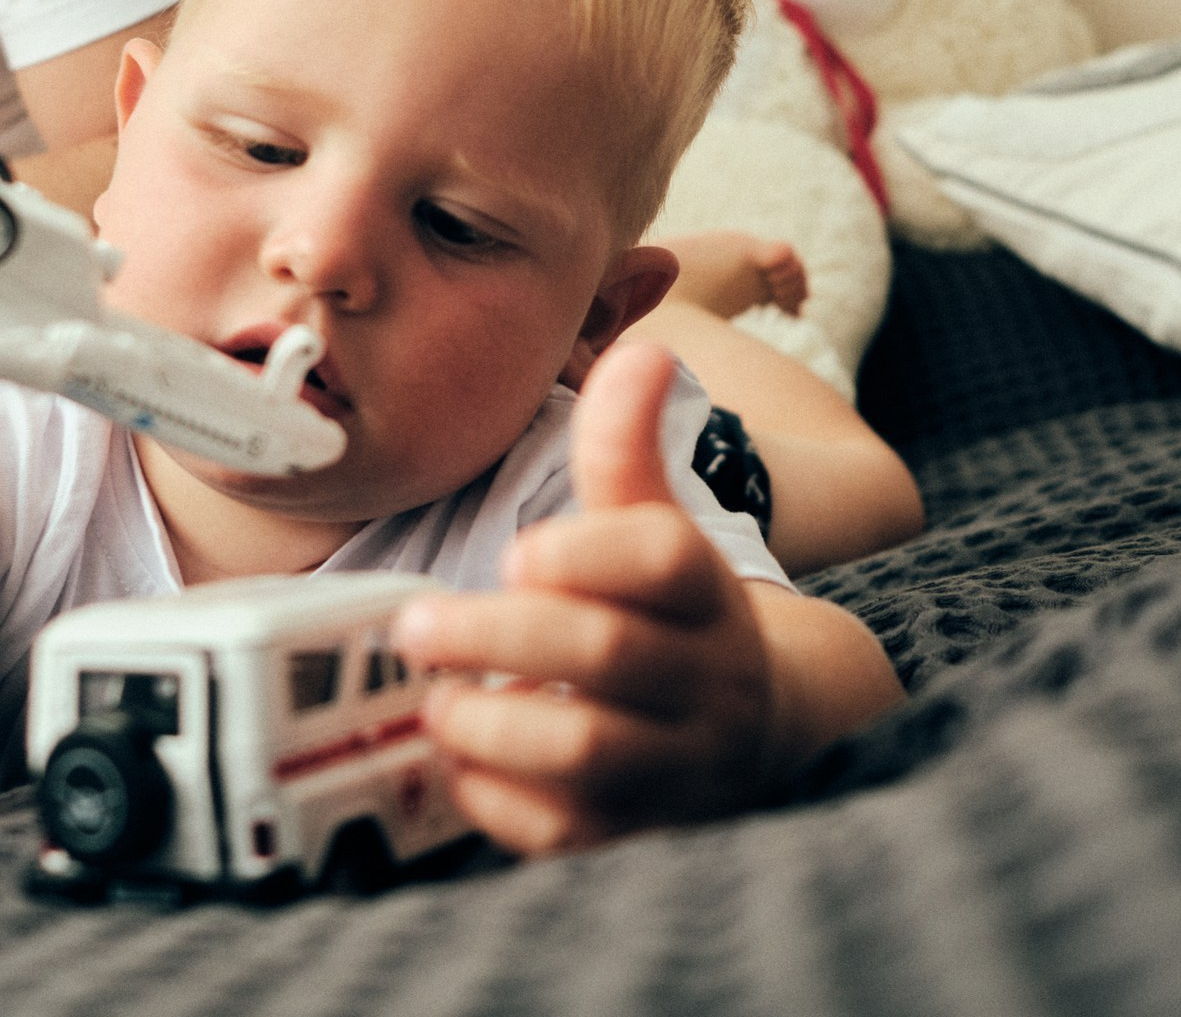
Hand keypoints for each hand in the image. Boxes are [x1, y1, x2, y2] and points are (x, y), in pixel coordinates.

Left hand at [393, 342, 774, 852]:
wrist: (764, 729)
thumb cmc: (676, 614)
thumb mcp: (658, 528)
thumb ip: (628, 447)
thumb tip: (638, 348)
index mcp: (704, 588)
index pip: (661, 559)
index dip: (585, 554)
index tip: (517, 554)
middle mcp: (702, 674)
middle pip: (608, 653)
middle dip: (499, 636)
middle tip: (416, 624)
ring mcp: (678, 761)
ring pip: (589, 749)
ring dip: (493, 722)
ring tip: (435, 700)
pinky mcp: (642, 830)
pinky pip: (570, 831)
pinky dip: (503, 802)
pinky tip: (463, 765)